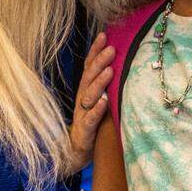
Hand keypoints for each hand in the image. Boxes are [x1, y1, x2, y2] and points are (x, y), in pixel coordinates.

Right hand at [66, 33, 113, 175]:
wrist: (74, 155)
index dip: (94, 51)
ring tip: (110, 70)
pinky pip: (90, 119)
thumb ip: (103, 87)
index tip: (104, 35)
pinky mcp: (85, 132)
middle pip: (89, 78)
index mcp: (85, 91)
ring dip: (99, 82)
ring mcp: (82, 115)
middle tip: (111, 48)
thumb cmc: (90, 126)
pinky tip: (104, 102)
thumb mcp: (97, 103)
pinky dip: (97, 110)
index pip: (89, 67)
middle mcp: (82, 100)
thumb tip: (117, 64)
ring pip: (89, 96)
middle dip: (99, 62)